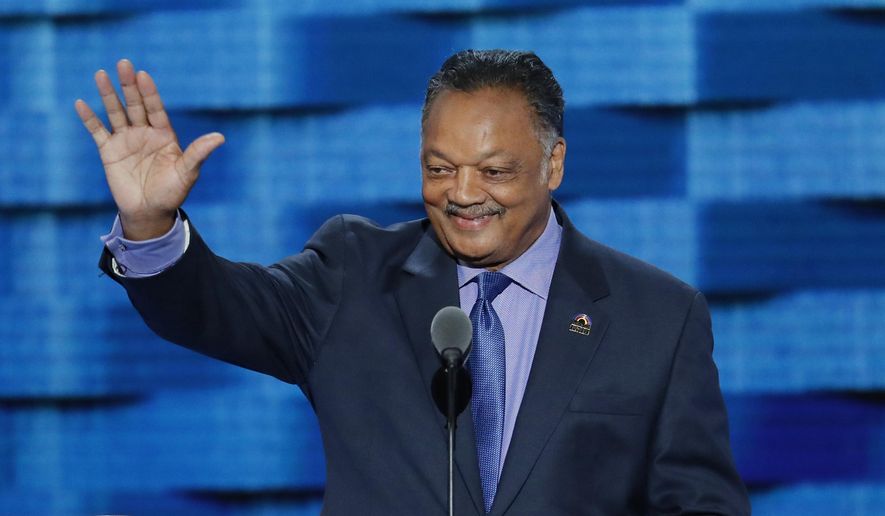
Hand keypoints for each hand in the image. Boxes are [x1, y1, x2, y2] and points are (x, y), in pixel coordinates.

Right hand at [75, 59, 224, 239]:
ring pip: (115, 112)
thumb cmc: (172, 192)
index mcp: (164, 135)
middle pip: (135, 105)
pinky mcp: (109, 151)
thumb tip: (220, 137)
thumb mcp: (187, 172)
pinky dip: (89, 119)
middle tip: (123, 63)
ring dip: (108, 95)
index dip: (149, 93)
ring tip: (100, 74)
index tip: (144, 75)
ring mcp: (126, 140)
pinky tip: (80, 104)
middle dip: (129, 85)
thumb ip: (199, 153)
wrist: (149, 212)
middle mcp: (144, 133)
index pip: (156, 108)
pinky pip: (97, 131)